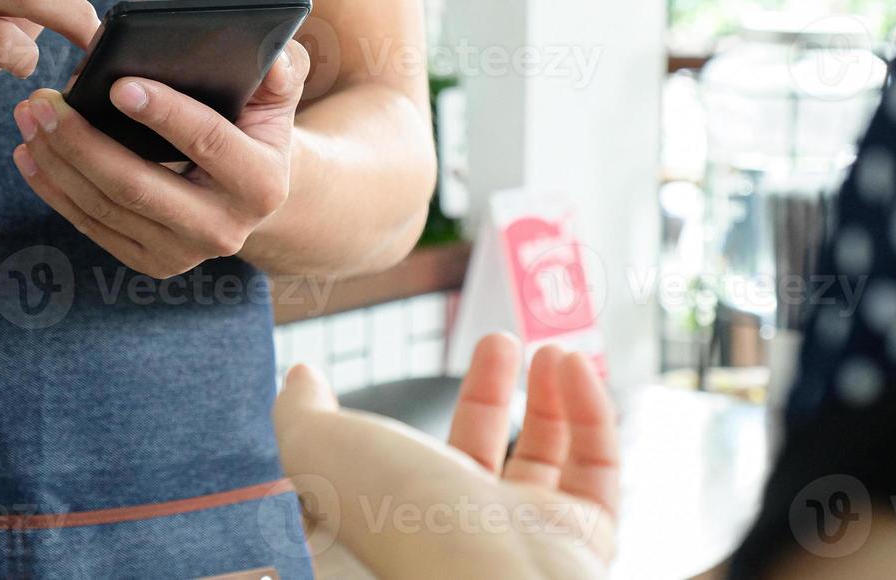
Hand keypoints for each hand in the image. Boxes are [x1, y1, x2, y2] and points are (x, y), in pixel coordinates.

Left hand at [10, 41, 310, 277]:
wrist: (252, 192)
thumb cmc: (255, 125)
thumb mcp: (277, 95)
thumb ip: (283, 68)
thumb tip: (271, 53)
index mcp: (261, 183)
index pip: (207, 142)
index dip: (164, 114)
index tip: (118, 84)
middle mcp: (223, 230)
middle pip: (137, 186)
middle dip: (81, 141)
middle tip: (41, 101)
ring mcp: (181, 254)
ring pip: (104, 206)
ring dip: (56, 160)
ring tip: (29, 115)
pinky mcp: (148, 261)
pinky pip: (90, 224)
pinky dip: (53, 188)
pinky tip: (29, 152)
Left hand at [273, 334, 618, 579]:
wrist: (487, 575)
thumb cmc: (402, 517)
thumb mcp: (323, 449)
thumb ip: (303, 413)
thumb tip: (300, 378)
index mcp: (406, 513)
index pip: (424, 456)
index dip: (442, 403)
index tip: (455, 349)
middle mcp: (468, 527)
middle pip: (489, 452)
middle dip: (495, 391)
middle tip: (502, 339)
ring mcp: (530, 533)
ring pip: (550, 460)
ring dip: (553, 397)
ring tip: (552, 348)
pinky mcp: (586, 535)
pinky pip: (595, 467)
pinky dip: (590, 411)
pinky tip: (574, 366)